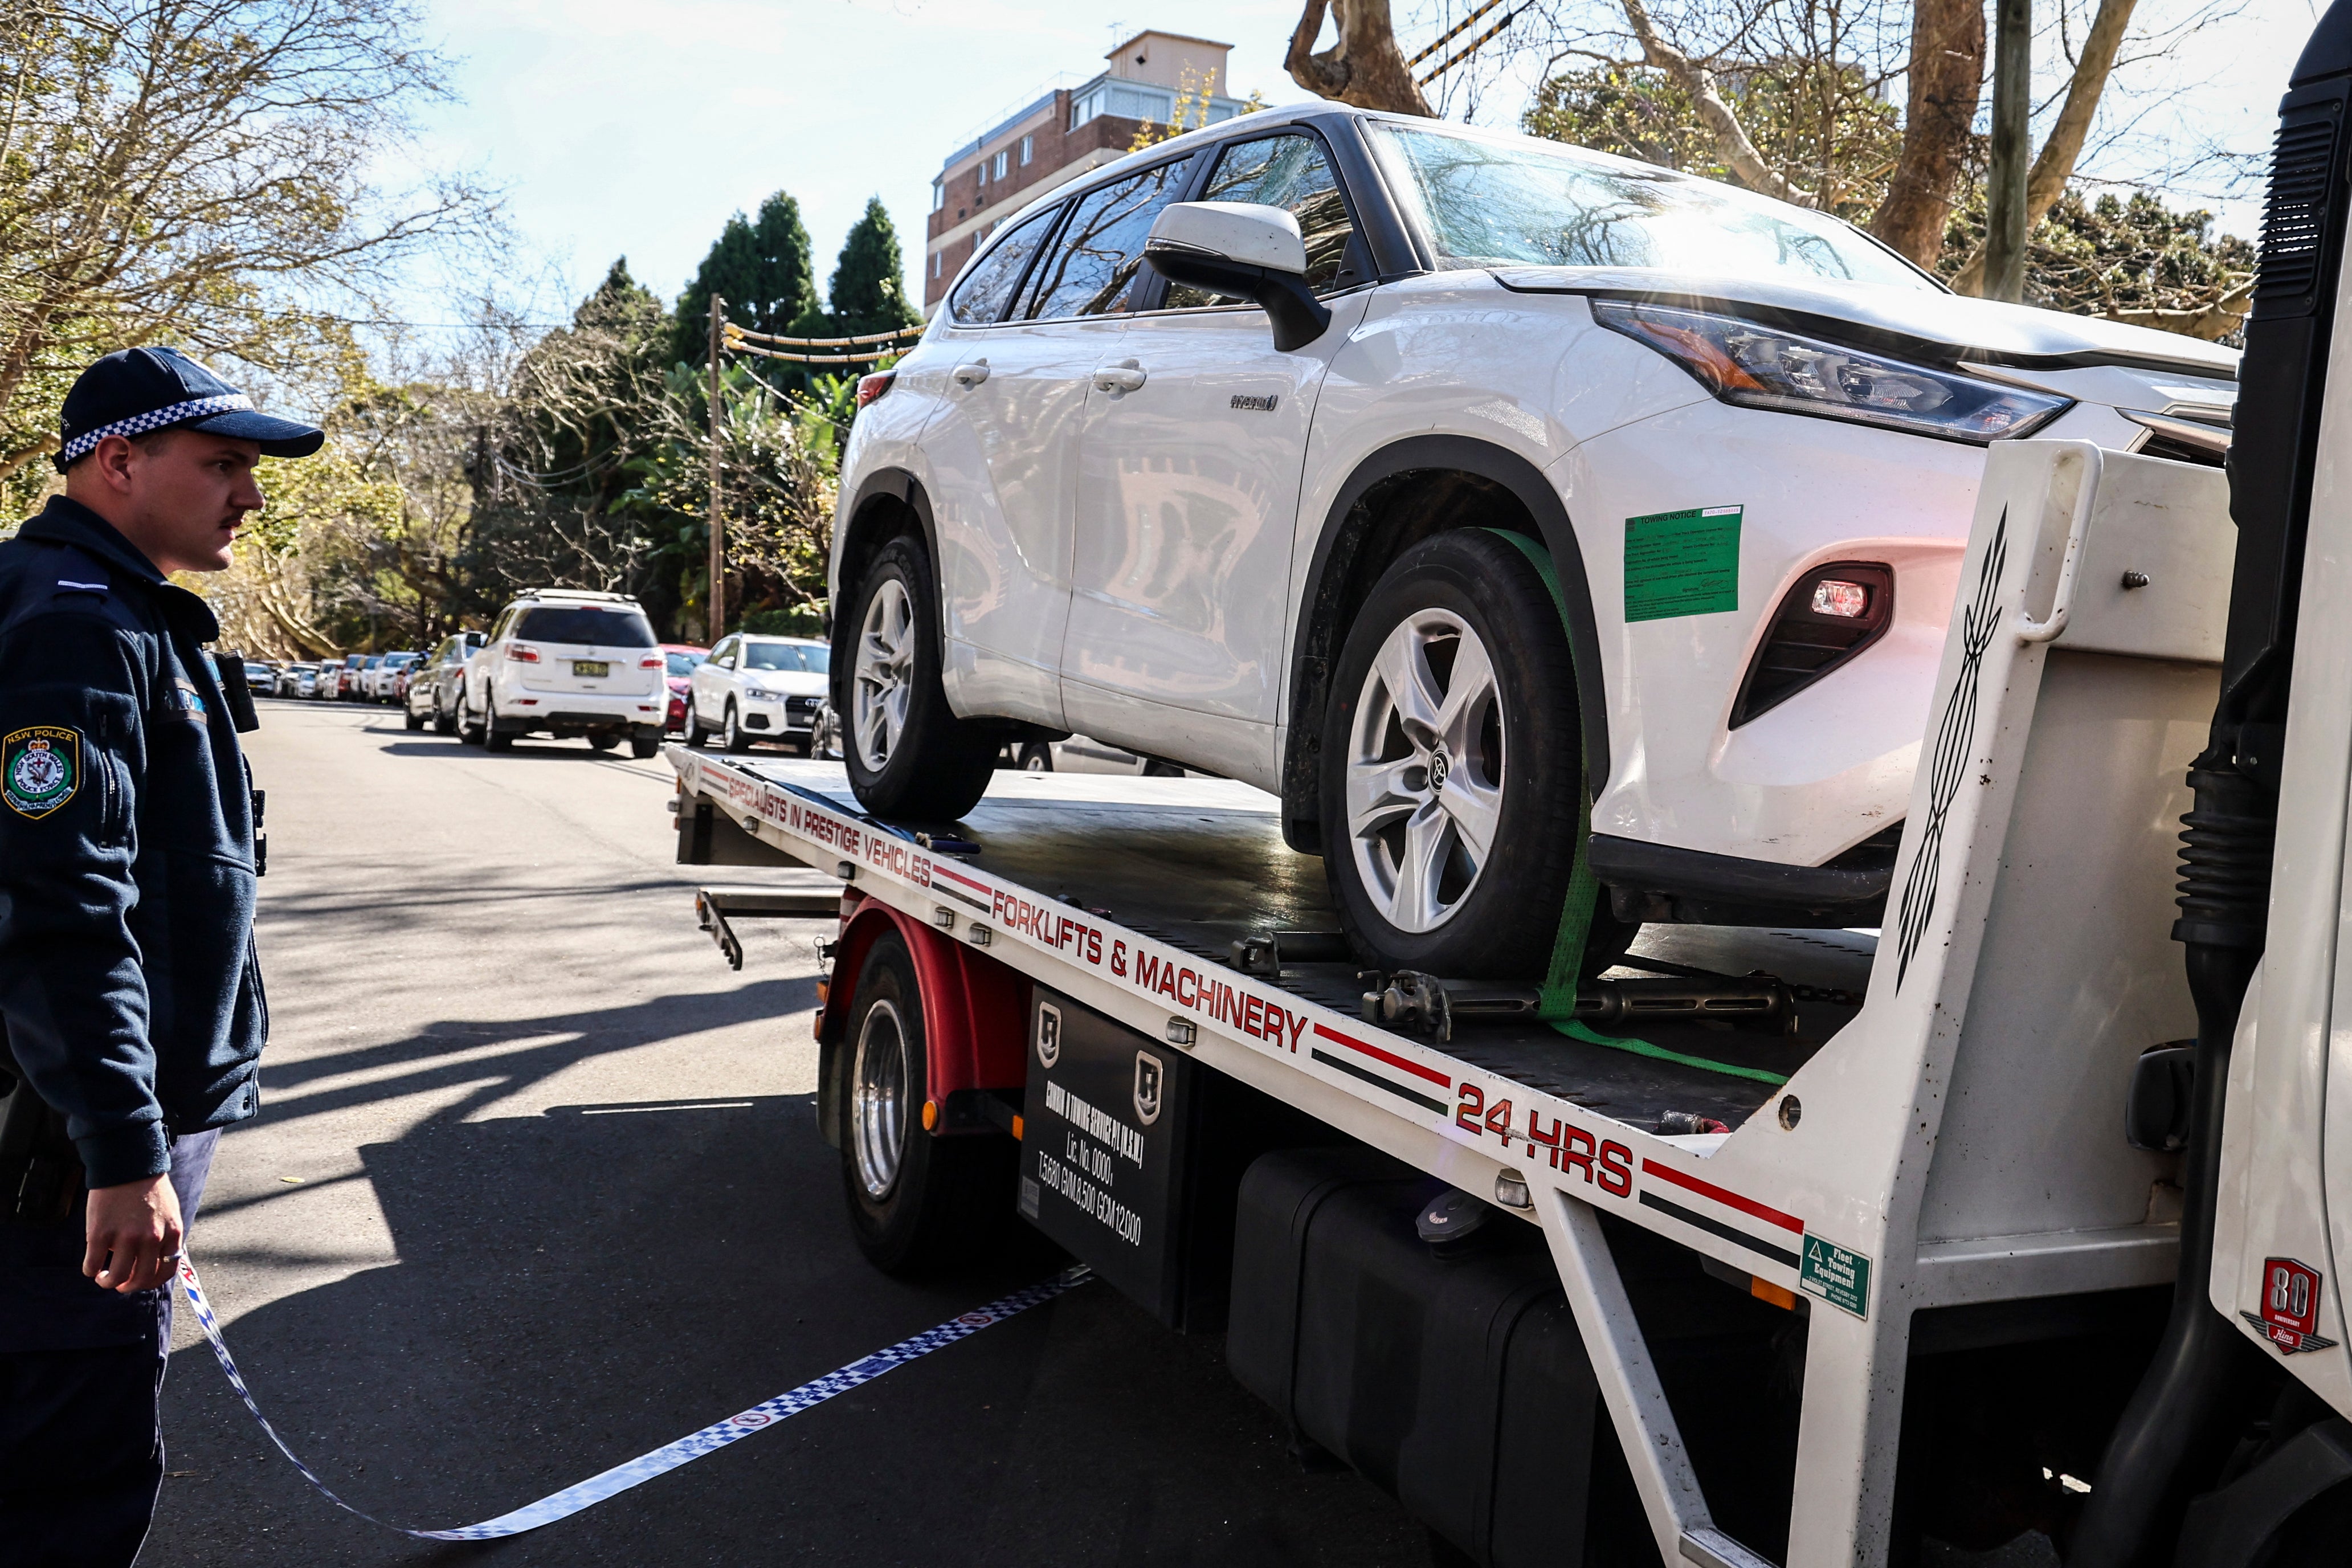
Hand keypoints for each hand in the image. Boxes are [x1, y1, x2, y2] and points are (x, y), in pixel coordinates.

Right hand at [83, 1173, 183, 1293]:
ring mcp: (126, 1237)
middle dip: (129, 1287)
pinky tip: (91, 1267)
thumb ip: (166, 1236)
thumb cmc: (149, 1188)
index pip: (166, 1271)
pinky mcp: (100, 1233)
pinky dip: (90, 1270)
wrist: (128, 1165)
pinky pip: (92, 1264)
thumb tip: (158, 1260)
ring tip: (103, 1278)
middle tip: (120, 1285)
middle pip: (141, 1279)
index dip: (151, 1282)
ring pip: (117, 1277)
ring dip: (108, 1283)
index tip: (140, 1281)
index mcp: (171, 1233)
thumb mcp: (170, 1212)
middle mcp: (151, 1238)